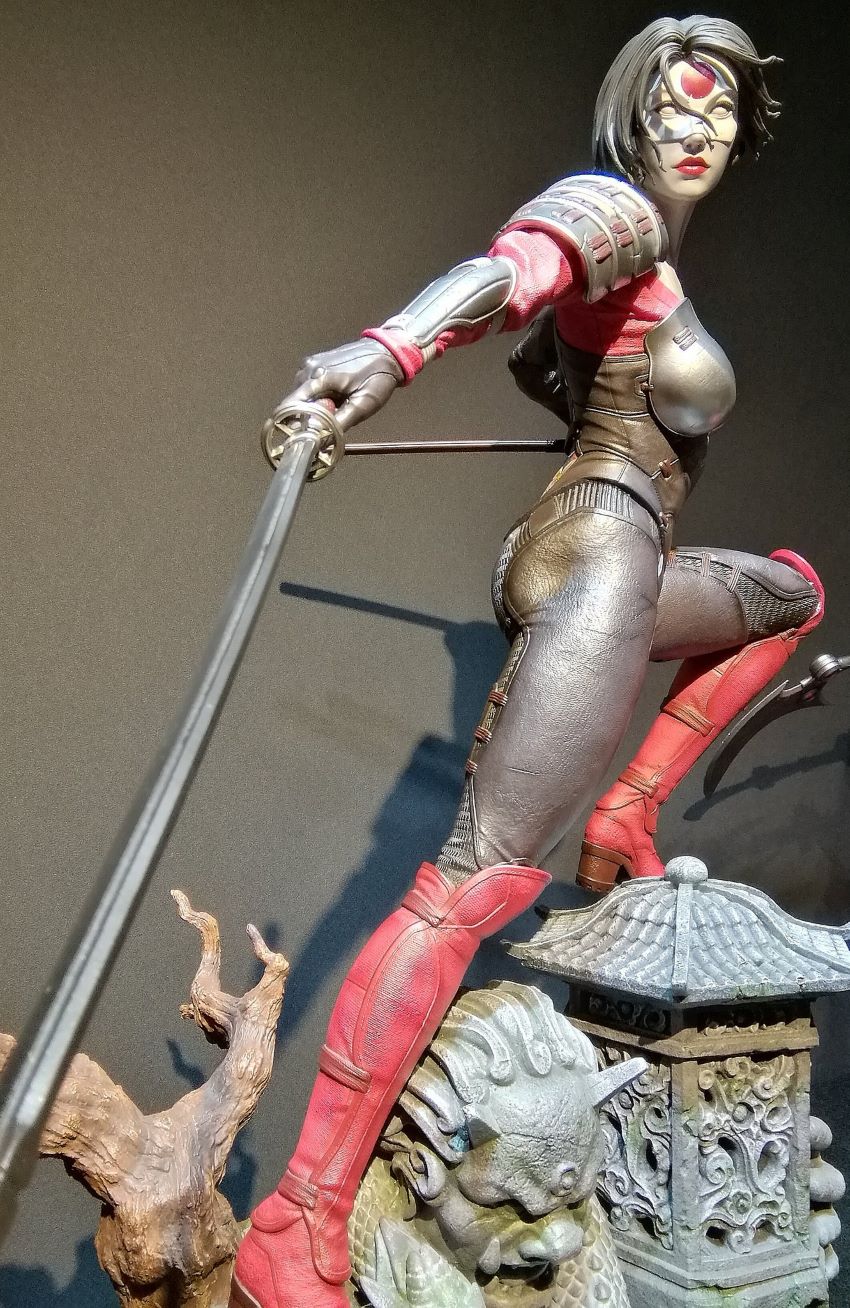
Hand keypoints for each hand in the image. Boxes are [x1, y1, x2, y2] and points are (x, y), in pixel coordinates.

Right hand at [287, 338, 403, 432]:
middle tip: (335, 415)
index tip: (308, 434)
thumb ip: (339, 423)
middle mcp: (310, 368)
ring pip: (302, 396)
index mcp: (320, 377)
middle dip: (310, 415)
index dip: (296, 423)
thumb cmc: (378, 377)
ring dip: (315, 406)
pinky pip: (308, 387)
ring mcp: (310, 363)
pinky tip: (336, 395)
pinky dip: (318, 396)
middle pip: (296, 403)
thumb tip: (321, 439)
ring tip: (338, 403)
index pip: (292, 405)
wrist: (386, 352)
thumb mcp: (363, 405)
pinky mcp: (314, 363)